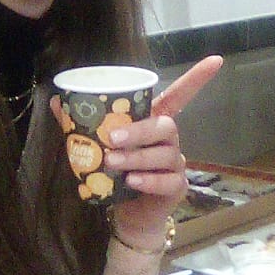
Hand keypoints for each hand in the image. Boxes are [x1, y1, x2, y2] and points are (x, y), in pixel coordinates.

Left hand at [100, 55, 222, 248]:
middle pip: (165, 125)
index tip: (216, 60)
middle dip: (139, 130)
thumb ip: (81, 125)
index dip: (197, 78)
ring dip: (137, 157)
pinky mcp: (176, 188)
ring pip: (165, 153)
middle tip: (111, 139)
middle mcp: (168, 140)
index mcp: (153, 123)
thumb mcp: (97, 147)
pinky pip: (167, 181)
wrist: (125, 214)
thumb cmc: (115, 174)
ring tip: (112, 163)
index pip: (179, 95)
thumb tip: (58, 100)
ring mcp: (175, 164)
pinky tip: (131, 182)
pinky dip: (148, 181)